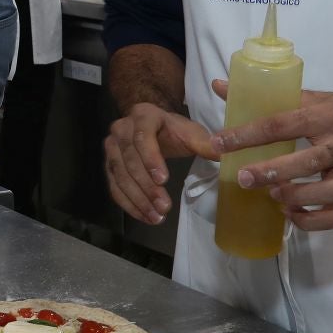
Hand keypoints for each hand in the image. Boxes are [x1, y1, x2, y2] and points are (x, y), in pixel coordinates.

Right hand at [103, 102, 219, 223]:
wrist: (155, 128)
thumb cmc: (175, 131)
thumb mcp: (191, 133)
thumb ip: (205, 144)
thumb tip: (223, 155)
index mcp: (143, 115)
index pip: (143, 136)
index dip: (151, 158)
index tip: (164, 180)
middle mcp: (121, 129)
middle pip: (130, 160)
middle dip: (147, 186)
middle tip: (164, 206)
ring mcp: (112, 148)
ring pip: (120, 176)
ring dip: (138, 199)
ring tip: (157, 216)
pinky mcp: (109, 165)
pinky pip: (114, 187)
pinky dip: (129, 204)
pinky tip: (145, 216)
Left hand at [210, 81, 332, 231]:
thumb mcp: (312, 97)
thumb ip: (266, 96)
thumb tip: (219, 86)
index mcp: (328, 116)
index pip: (284, 124)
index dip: (249, 134)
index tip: (220, 142)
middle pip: (309, 162)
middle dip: (274, 171)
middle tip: (243, 177)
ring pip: (328, 193)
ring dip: (297, 197)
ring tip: (272, 195)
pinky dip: (311, 220)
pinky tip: (289, 213)